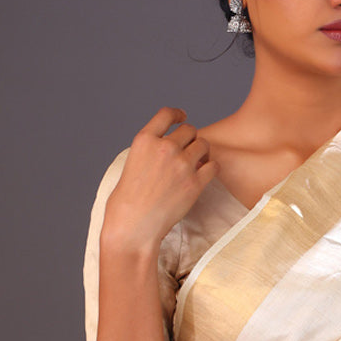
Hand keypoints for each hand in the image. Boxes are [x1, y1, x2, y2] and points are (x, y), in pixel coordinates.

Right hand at [104, 107, 217, 250]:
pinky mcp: (195, 183)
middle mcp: (164, 147)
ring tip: (198, 163)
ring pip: (204, 145)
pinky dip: (211, 168)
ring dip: (202, 152)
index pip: (166, 114)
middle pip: (189, 130)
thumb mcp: (131, 164)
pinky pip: (214, 166)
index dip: (177, 114)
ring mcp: (182, 165)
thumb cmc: (127, 202)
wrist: (134, 226)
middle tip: (189, 150)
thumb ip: (150, 151)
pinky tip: (205, 174)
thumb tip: (167, 147)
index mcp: (144, 140)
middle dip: (190, 138)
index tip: (183, 117)